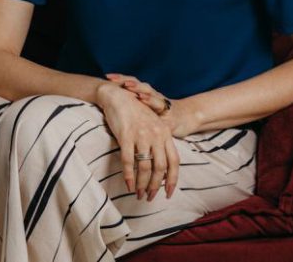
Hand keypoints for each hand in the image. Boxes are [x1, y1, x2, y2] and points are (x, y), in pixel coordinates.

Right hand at [95, 82, 179, 200]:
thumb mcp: (152, 125)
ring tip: (138, 194)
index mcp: (165, 133)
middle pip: (160, 167)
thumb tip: (159, 168)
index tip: (168, 193)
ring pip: (144, 166)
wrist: (118, 95)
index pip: (174, 161)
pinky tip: (128, 184)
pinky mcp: (125, 135)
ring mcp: (141, 135)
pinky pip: (128, 160)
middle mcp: (156, 135)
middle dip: (155, 186)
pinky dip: (128, 175)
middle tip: (149, 197)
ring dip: (141, 184)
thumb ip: (158, 142)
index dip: (172, 180)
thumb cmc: (135, 112)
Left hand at [105, 73, 202, 137]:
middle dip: (124, 80)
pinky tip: (143, 100)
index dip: (119, 79)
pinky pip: (159, 105)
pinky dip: (151, 101)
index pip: (131, 83)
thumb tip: (110, 104)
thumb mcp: (144, 111)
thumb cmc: (161, 116)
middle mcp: (153, 95)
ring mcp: (161, 102)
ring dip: (138, 88)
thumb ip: (131, 107)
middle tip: (111, 78)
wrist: (187, 119)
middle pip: (138, 84)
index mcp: (145, 94)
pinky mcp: (169, 111)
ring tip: (127, 86)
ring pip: (149, 92)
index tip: (106, 76)